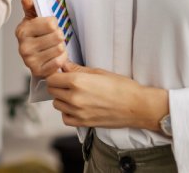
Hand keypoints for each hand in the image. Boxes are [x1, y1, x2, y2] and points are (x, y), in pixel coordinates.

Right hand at [14, 0, 67, 77]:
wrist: (35, 57)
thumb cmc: (36, 36)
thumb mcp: (33, 20)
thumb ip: (31, 7)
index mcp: (22, 31)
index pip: (50, 23)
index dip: (54, 24)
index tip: (50, 27)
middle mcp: (23, 46)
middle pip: (57, 36)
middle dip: (59, 36)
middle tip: (53, 39)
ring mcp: (29, 60)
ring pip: (59, 49)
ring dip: (61, 48)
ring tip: (53, 48)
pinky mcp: (38, 71)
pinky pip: (59, 62)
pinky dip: (61, 59)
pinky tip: (54, 58)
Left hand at [46, 61, 167, 129]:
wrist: (137, 106)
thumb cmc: (122, 87)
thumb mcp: (99, 72)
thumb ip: (77, 69)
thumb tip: (63, 65)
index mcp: (78, 82)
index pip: (51, 78)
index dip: (55, 74)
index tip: (60, 74)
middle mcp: (75, 98)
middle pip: (52, 91)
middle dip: (57, 85)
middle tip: (68, 83)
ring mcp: (78, 112)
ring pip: (57, 104)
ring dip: (62, 99)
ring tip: (74, 94)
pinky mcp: (84, 123)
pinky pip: (65, 118)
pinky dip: (67, 113)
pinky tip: (76, 107)